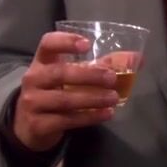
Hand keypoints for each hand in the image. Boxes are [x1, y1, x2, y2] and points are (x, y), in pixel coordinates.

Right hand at [12, 32, 118, 151]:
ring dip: (92, 98)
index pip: (48, 44)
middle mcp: (34, 79)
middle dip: (89, 75)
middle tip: (112, 78)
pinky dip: (89, 117)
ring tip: (113, 98)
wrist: (29, 125)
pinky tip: (106, 114)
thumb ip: (100, 65)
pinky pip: (66, 120)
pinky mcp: (38, 124)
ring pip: (65, 100)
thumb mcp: (70, 75)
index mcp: (42, 61)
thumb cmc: (54, 91)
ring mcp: (33, 102)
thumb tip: (137, 58)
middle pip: (60, 73)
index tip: (86, 44)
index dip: (65, 41)